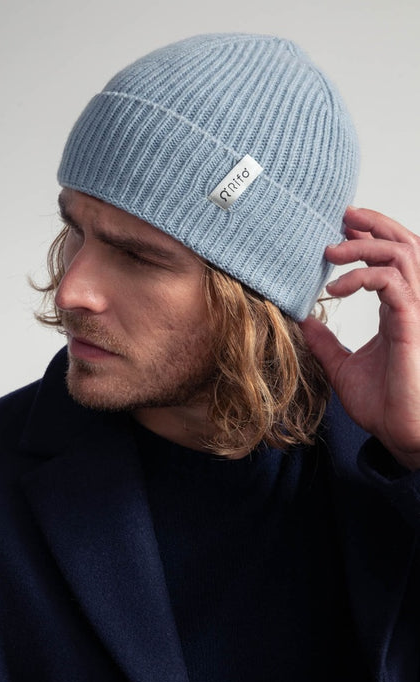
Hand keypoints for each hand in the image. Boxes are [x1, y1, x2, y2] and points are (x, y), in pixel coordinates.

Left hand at [301, 206, 419, 470]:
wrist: (400, 434)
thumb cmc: (382, 405)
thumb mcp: (343, 367)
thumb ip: (326, 343)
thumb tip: (304, 322)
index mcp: (399, 311)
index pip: (393, 259)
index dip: (370, 237)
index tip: (341, 228)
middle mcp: (412, 305)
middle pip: (405, 244)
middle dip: (374, 224)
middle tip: (342, 216)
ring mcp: (416, 313)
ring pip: (402, 255)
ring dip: (364, 245)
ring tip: (331, 251)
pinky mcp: (412, 325)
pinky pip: (394, 283)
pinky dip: (364, 276)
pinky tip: (337, 288)